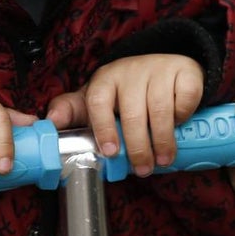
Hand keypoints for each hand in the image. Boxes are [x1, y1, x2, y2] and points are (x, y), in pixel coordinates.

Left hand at [46, 54, 202, 177]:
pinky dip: (183, 116)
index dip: (103, 128)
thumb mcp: (100, 100)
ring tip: (163, 159)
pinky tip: (179, 125)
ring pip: (160, 110)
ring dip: (162, 140)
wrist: (166, 67)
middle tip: (143, 169)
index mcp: (105, 79)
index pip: (97, 101)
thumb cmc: (127, 92)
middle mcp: (130, 70)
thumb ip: (74, 111)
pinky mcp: (184, 70)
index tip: (110, 152)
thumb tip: (50, 121)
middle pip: (132, 113)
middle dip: (138, 147)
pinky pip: (185, 98)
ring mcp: (158, 68)